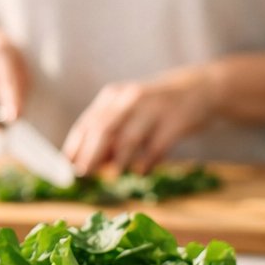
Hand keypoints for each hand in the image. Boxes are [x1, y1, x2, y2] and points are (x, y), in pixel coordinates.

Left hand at [63, 66, 216, 175]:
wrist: (199, 89)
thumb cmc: (154, 107)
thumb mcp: (128, 110)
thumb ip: (109, 133)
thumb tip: (87, 164)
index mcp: (113, 96)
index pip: (87, 123)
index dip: (75, 146)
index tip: (66, 168)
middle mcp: (130, 99)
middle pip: (104, 129)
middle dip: (91, 154)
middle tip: (83, 174)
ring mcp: (154, 109)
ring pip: (129, 138)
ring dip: (118, 160)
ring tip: (113, 174)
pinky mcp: (175, 122)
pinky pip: (157, 147)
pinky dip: (146, 162)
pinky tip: (141, 171)